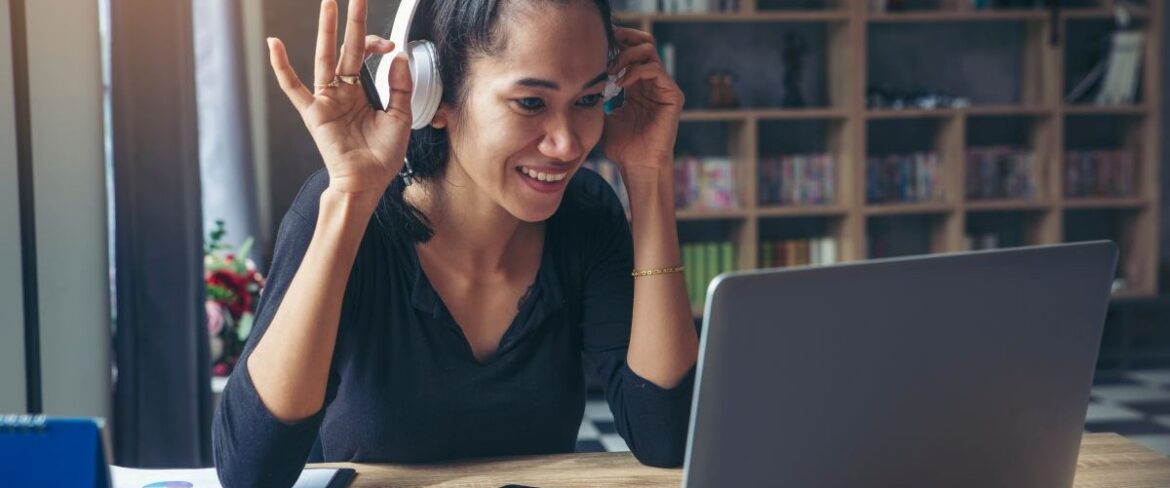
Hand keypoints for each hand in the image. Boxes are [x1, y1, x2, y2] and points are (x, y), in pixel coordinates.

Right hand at [267, 0, 413, 196]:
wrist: (367, 183)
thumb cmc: (382, 157)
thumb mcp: (400, 117)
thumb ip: (399, 86)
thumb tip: (399, 56)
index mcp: (361, 92)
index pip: (364, 56)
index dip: (377, 45)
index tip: (391, 47)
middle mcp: (342, 92)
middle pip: (346, 49)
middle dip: (352, 22)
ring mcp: (327, 100)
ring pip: (325, 58)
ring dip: (327, 31)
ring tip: (328, 4)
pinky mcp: (314, 112)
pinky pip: (294, 87)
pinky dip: (282, 67)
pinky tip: (273, 44)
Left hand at [601, 27, 684, 181]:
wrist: (637, 166)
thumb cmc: (621, 147)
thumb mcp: (604, 115)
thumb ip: (600, 95)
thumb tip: (583, 79)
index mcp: (637, 85)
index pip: (630, 51)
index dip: (616, 43)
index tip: (596, 43)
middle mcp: (652, 83)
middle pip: (644, 43)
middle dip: (624, 38)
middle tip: (606, 44)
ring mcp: (664, 88)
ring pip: (649, 51)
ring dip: (626, 56)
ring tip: (611, 69)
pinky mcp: (672, 95)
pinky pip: (655, 70)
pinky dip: (634, 71)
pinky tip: (620, 83)